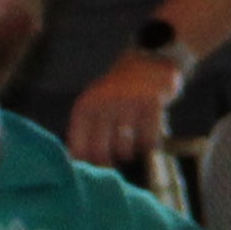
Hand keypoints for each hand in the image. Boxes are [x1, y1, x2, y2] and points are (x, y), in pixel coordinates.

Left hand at [67, 45, 180, 166]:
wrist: (150, 58)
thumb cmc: (119, 91)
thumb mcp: (96, 102)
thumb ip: (86, 129)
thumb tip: (79, 164)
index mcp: (86, 105)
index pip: (78, 145)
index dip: (84, 163)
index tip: (91, 170)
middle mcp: (104, 103)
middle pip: (100, 151)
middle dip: (106, 164)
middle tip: (112, 165)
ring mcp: (129, 102)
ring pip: (124, 148)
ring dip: (128, 154)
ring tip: (130, 149)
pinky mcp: (152, 103)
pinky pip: (148, 139)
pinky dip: (148, 145)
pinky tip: (147, 140)